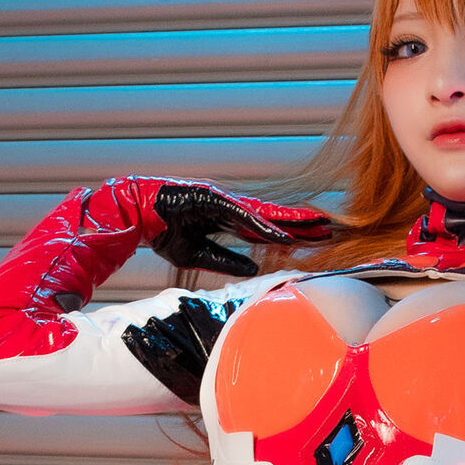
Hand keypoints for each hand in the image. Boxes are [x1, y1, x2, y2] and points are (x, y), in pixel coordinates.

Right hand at [147, 182, 327, 279]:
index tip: (310, 240)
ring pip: (264, 212)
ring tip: (318, 226)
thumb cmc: (162, 233)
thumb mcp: (198, 254)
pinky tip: (283, 234)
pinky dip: (263, 225)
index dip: (287, 234)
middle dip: (299, 224)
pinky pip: (243, 215)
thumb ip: (225, 260)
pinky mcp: (212, 198)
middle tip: (328, 229)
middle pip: (271, 217)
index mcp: (225, 219)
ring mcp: (222, 200)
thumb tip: (254, 267)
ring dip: (290, 220)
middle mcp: (228, 207)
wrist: (136, 215)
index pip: (263, 228)